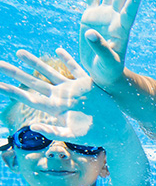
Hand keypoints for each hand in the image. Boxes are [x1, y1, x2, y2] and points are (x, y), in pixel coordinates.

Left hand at [0, 48, 124, 145]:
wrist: (115, 130)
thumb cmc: (95, 136)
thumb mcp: (73, 136)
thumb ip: (53, 131)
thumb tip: (32, 126)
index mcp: (54, 108)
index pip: (27, 97)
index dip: (10, 91)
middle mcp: (60, 96)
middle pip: (32, 82)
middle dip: (15, 73)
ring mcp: (73, 89)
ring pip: (49, 72)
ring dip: (34, 63)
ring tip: (18, 53)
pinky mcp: (87, 84)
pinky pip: (75, 68)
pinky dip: (67, 59)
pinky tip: (58, 50)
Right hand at [79, 0, 143, 87]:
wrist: (102, 73)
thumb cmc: (109, 71)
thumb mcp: (107, 62)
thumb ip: (100, 47)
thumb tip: (90, 33)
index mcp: (122, 29)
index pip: (129, 11)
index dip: (134, 0)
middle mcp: (115, 19)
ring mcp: (103, 16)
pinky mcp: (91, 18)